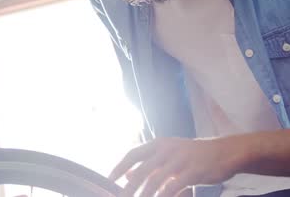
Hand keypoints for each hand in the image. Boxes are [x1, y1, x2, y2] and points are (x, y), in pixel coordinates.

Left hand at [109, 136, 245, 196]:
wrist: (226, 152)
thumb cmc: (194, 156)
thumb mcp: (169, 157)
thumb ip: (150, 166)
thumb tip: (127, 176)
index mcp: (159, 144)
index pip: (133, 154)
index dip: (120, 167)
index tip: (109, 179)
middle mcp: (167, 149)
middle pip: (141, 169)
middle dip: (129, 186)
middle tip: (119, 196)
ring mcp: (180, 159)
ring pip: (155, 179)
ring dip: (144, 194)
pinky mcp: (193, 170)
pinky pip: (174, 185)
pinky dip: (164, 195)